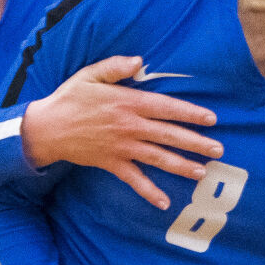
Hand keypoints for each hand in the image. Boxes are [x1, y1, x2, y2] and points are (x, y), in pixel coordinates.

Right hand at [22, 55, 223, 209]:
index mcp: (128, 102)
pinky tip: (164, 203)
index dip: (190, 113)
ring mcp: (121, 147)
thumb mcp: (90, 74)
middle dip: (196, 143)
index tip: (211, 119)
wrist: (46, 127)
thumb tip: (140, 61)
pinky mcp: (111, 163)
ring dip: (181, 166)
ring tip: (202, 172)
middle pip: (169, 135)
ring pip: (158, 158)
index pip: (167, 108)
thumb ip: (115, 66)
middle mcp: (129, 126)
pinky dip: (149, 191)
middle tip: (219, 150)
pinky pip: (134, 179)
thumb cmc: (70, 98)